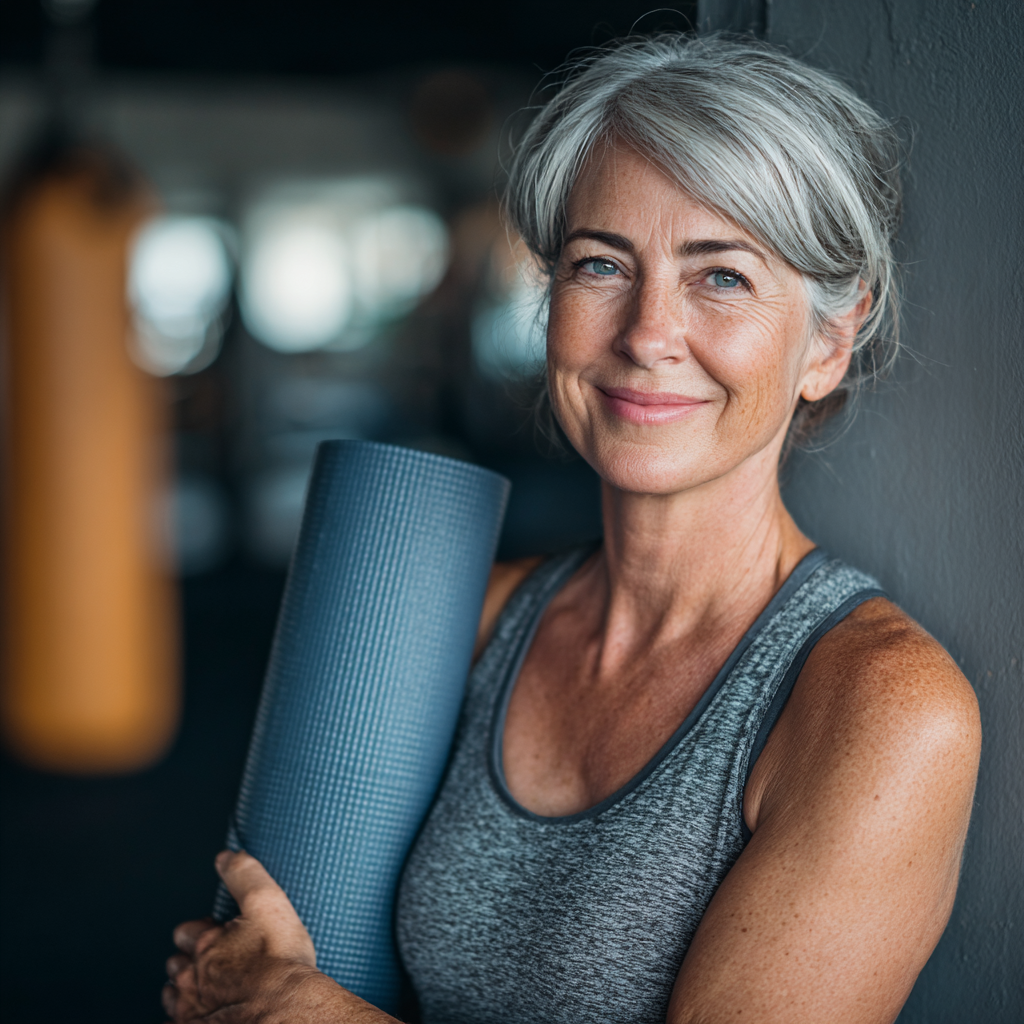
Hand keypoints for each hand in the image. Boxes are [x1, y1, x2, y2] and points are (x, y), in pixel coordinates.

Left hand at [163, 850, 341, 1022]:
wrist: (283, 1014)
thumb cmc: (278, 963)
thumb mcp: (268, 904)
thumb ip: (244, 876)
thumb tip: (226, 856)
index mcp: (206, 943)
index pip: (186, 931)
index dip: (200, 931)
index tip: (215, 933)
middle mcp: (190, 977)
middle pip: (177, 965)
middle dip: (189, 961)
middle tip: (213, 963)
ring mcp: (190, 1011)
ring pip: (174, 998)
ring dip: (186, 992)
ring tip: (209, 991)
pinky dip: (189, 1020)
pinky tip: (207, 1017)